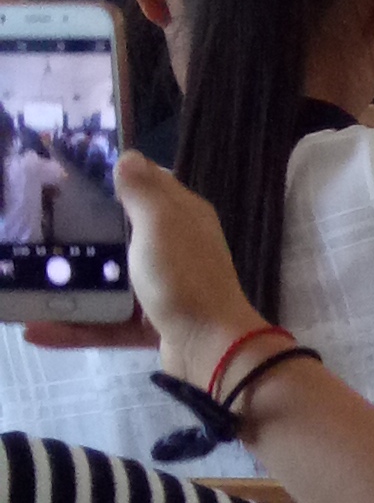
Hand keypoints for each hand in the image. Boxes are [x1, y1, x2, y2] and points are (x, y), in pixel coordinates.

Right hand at [26, 153, 258, 373]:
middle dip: (87, 232)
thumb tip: (129, 156)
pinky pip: (107, 322)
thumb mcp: (161, 224)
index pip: (152, 186)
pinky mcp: (152, 322)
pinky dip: (76, 326)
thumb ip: (144, 191)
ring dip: (74, 285)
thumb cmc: (183, 277)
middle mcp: (177, 249)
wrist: (211, 347)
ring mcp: (165, 287)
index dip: (118, 178)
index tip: (72, 177)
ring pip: (112, 281)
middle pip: (126, 234)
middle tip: (41, 230)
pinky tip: (37, 329)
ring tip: (33, 282)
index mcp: (184, 218)